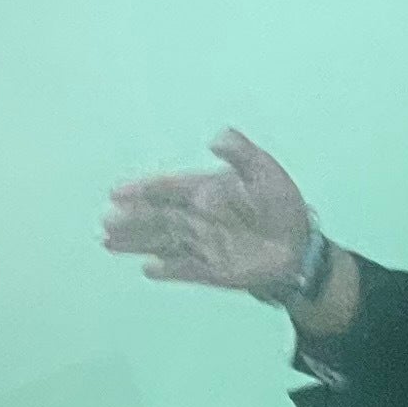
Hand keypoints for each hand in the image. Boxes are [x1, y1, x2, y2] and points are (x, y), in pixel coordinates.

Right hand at [105, 132, 313, 296]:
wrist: (300, 247)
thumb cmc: (281, 205)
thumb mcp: (265, 172)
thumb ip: (240, 153)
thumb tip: (216, 137)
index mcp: (205, 190)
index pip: (168, 188)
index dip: (142, 189)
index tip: (116, 192)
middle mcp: (197, 216)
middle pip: (157, 216)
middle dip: (132, 218)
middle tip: (106, 220)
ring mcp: (202, 244)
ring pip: (162, 241)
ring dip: (137, 242)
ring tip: (108, 242)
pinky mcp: (211, 270)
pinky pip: (184, 269)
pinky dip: (167, 270)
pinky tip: (148, 269)